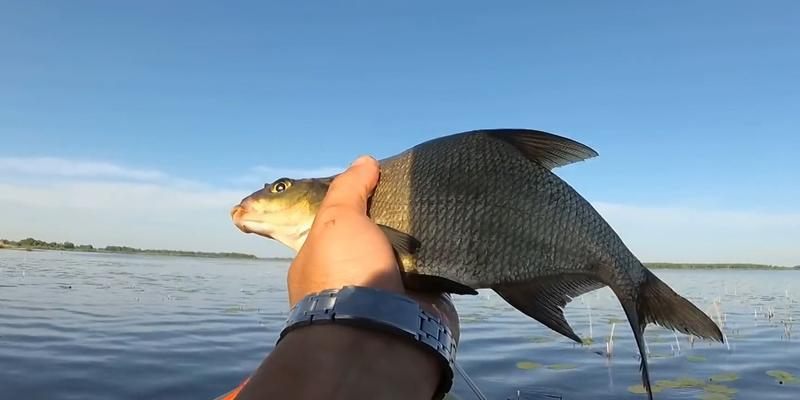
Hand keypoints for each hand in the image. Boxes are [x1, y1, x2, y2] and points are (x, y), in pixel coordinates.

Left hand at [287, 155, 458, 339]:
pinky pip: (437, 268)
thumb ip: (349, 187)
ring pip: (410, 250)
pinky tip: (454, 229)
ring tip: (439, 204)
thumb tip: (364, 161)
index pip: (342, 220)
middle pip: (379, 233)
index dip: (360, 197)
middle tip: (415, 188)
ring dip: (422, 234)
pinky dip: (444, 253)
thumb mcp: (335, 219)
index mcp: (324, 259)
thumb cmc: (344, 273)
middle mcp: (354, 274)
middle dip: (395, 215)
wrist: (380, 332)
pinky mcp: (423, 299)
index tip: (381, 176)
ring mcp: (388, 289)